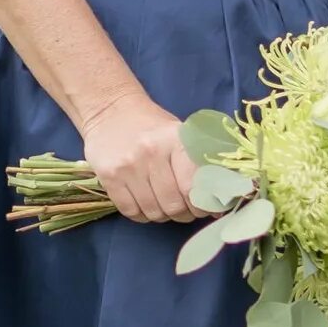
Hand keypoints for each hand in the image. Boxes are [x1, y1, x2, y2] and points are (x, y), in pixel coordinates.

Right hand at [78, 93, 201, 222]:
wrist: (110, 111)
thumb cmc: (154, 128)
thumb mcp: (181, 136)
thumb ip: (199, 166)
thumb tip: (219, 205)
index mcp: (176, 141)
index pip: (194, 188)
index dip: (203, 205)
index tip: (206, 208)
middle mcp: (152, 153)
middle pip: (174, 204)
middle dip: (184, 214)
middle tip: (186, 210)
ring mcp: (127, 166)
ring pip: (153, 211)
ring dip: (163, 215)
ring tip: (165, 206)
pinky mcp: (108, 176)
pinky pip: (131, 211)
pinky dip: (142, 215)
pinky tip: (145, 205)